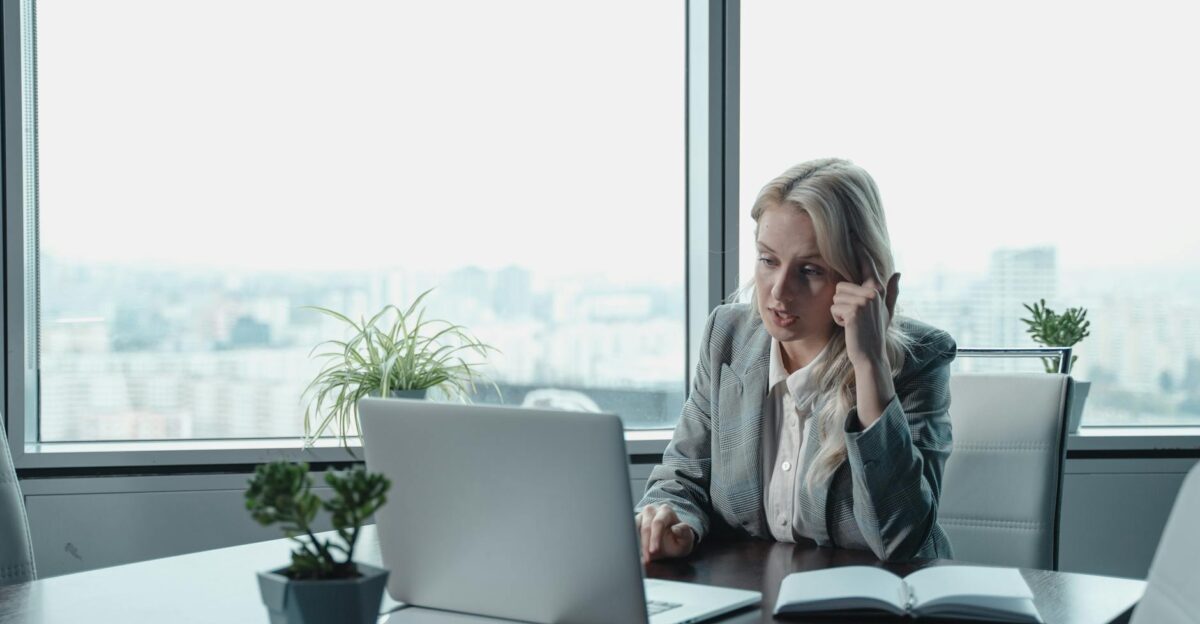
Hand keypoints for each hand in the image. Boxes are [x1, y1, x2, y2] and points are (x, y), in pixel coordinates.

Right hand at [636, 504, 694, 563]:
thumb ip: (685, 533)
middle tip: (647, 559)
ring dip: (637, 544)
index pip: (658, 523)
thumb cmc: (679, 540)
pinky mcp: (634, 523)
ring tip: (642, 557)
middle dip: (645, 545)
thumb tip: (675, 529)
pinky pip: (629, 532)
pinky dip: (632, 543)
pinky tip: (636, 553)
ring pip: (634, 529)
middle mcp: (652, 511)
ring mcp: (642, 516)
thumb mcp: (686, 539)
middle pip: (645, 527)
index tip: (653, 551)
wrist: (671, 541)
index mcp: (666, 511)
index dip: (655, 538)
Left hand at [831, 251, 899, 369]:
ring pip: (836, 296)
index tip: (852, 234)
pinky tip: (848, 327)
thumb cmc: (875, 333)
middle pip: (841, 285)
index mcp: (878, 289)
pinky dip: (837, 319)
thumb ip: (892, 291)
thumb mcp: (886, 311)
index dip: (859, 250)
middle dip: (842, 302)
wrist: (871, 355)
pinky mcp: (853, 311)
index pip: (866, 265)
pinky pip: (834, 307)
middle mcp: (872, 292)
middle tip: (854, 318)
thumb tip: (898, 272)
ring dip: (839, 311)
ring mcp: (864, 301)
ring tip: (852, 323)